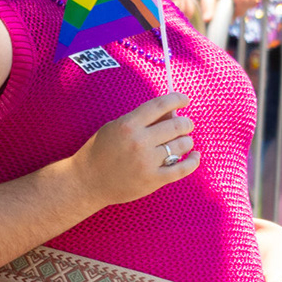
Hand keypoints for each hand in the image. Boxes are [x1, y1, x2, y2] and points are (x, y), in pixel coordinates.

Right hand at [68, 93, 198, 206]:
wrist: (86, 182)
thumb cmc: (100, 152)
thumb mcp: (114, 128)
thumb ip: (141, 120)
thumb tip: (172, 112)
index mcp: (128, 125)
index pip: (161, 105)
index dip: (177, 99)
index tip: (184, 100)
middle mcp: (139, 142)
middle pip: (177, 125)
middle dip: (186, 123)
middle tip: (186, 125)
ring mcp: (147, 162)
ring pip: (182, 145)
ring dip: (187, 141)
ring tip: (183, 142)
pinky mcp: (153, 180)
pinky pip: (182, 168)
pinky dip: (193, 161)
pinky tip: (195, 156)